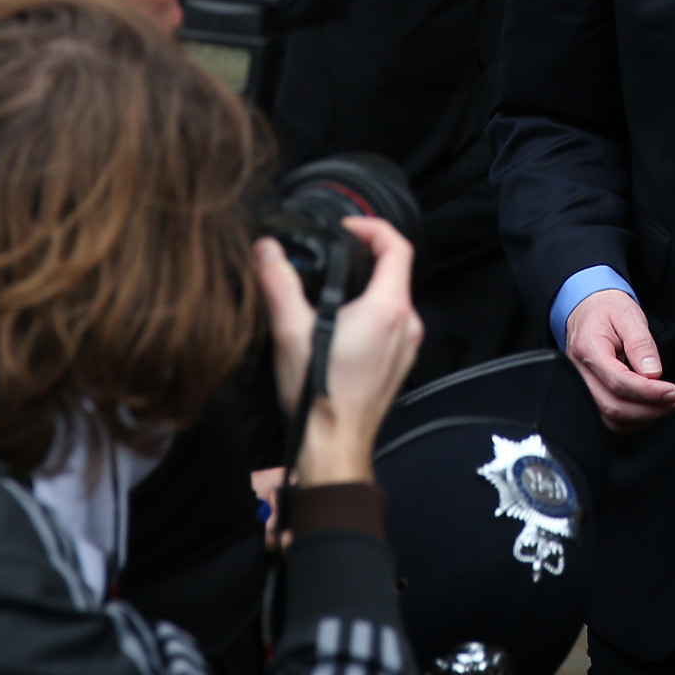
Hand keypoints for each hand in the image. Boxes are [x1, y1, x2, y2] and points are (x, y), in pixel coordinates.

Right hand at [257, 218, 420, 486]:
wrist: (334, 446)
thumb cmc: (318, 394)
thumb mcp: (290, 332)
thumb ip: (278, 283)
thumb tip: (266, 249)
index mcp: (388, 308)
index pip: (397, 246)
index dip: (373, 227)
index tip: (346, 227)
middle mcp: (407, 323)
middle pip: (397, 270)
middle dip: (367, 254)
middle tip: (335, 250)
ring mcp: (408, 345)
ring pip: (394, 297)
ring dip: (369, 284)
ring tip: (333, 286)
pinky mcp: (401, 363)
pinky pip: (393, 322)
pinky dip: (373, 310)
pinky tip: (342, 322)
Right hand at [564, 287, 674, 431]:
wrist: (588, 310)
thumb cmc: (608, 311)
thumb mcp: (628, 315)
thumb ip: (640, 343)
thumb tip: (653, 373)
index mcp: (588, 348)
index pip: (618, 381)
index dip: (649, 392)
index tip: (674, 392)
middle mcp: (579, 373)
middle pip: (613, 406)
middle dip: (651, 410)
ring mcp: (581, 387)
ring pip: (611, 419)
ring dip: (645, 418)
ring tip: (669, 405)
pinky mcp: (589, 396)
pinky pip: (609, 419)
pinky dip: (634, 420)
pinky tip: (652, 409)